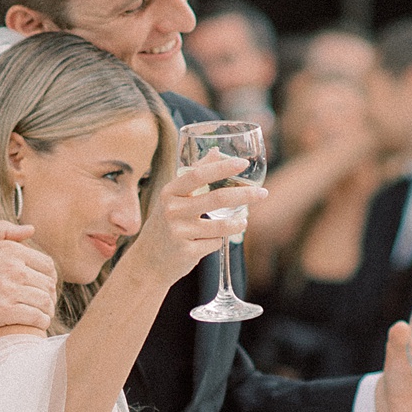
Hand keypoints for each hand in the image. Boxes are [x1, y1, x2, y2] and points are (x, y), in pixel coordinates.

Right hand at [0, 223, 57, 338]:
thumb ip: (3, 231)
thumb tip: (30, 230)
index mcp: (9, 250)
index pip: (47, 266)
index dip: (48, 279)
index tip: (42, 289)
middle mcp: (12, 268)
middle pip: (48, 285)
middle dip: (49, 296)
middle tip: (42, 306)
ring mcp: (8, 290)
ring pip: (44, 302)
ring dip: (46, 311)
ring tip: (40, 317)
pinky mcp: (1, 312)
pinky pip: (35, 318)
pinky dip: (40, 323)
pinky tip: (34, 325)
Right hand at [125, 152, 266, 290]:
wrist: (148, 261)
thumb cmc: (166, 224)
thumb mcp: (174, 198)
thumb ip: (195, 174)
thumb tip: (217, 150)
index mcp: (169, 192)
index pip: (198, 175)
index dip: (222, 168)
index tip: (243, 163)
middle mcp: (172, 210)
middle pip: (217, 198)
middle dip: (245, 195)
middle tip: (263, 193)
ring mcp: (179, 232)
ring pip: (221, 225)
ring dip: (238, 222)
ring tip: (244, 221)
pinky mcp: (187, 252)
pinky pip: (214, 243)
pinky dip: (218, 241)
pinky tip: (211, 241)